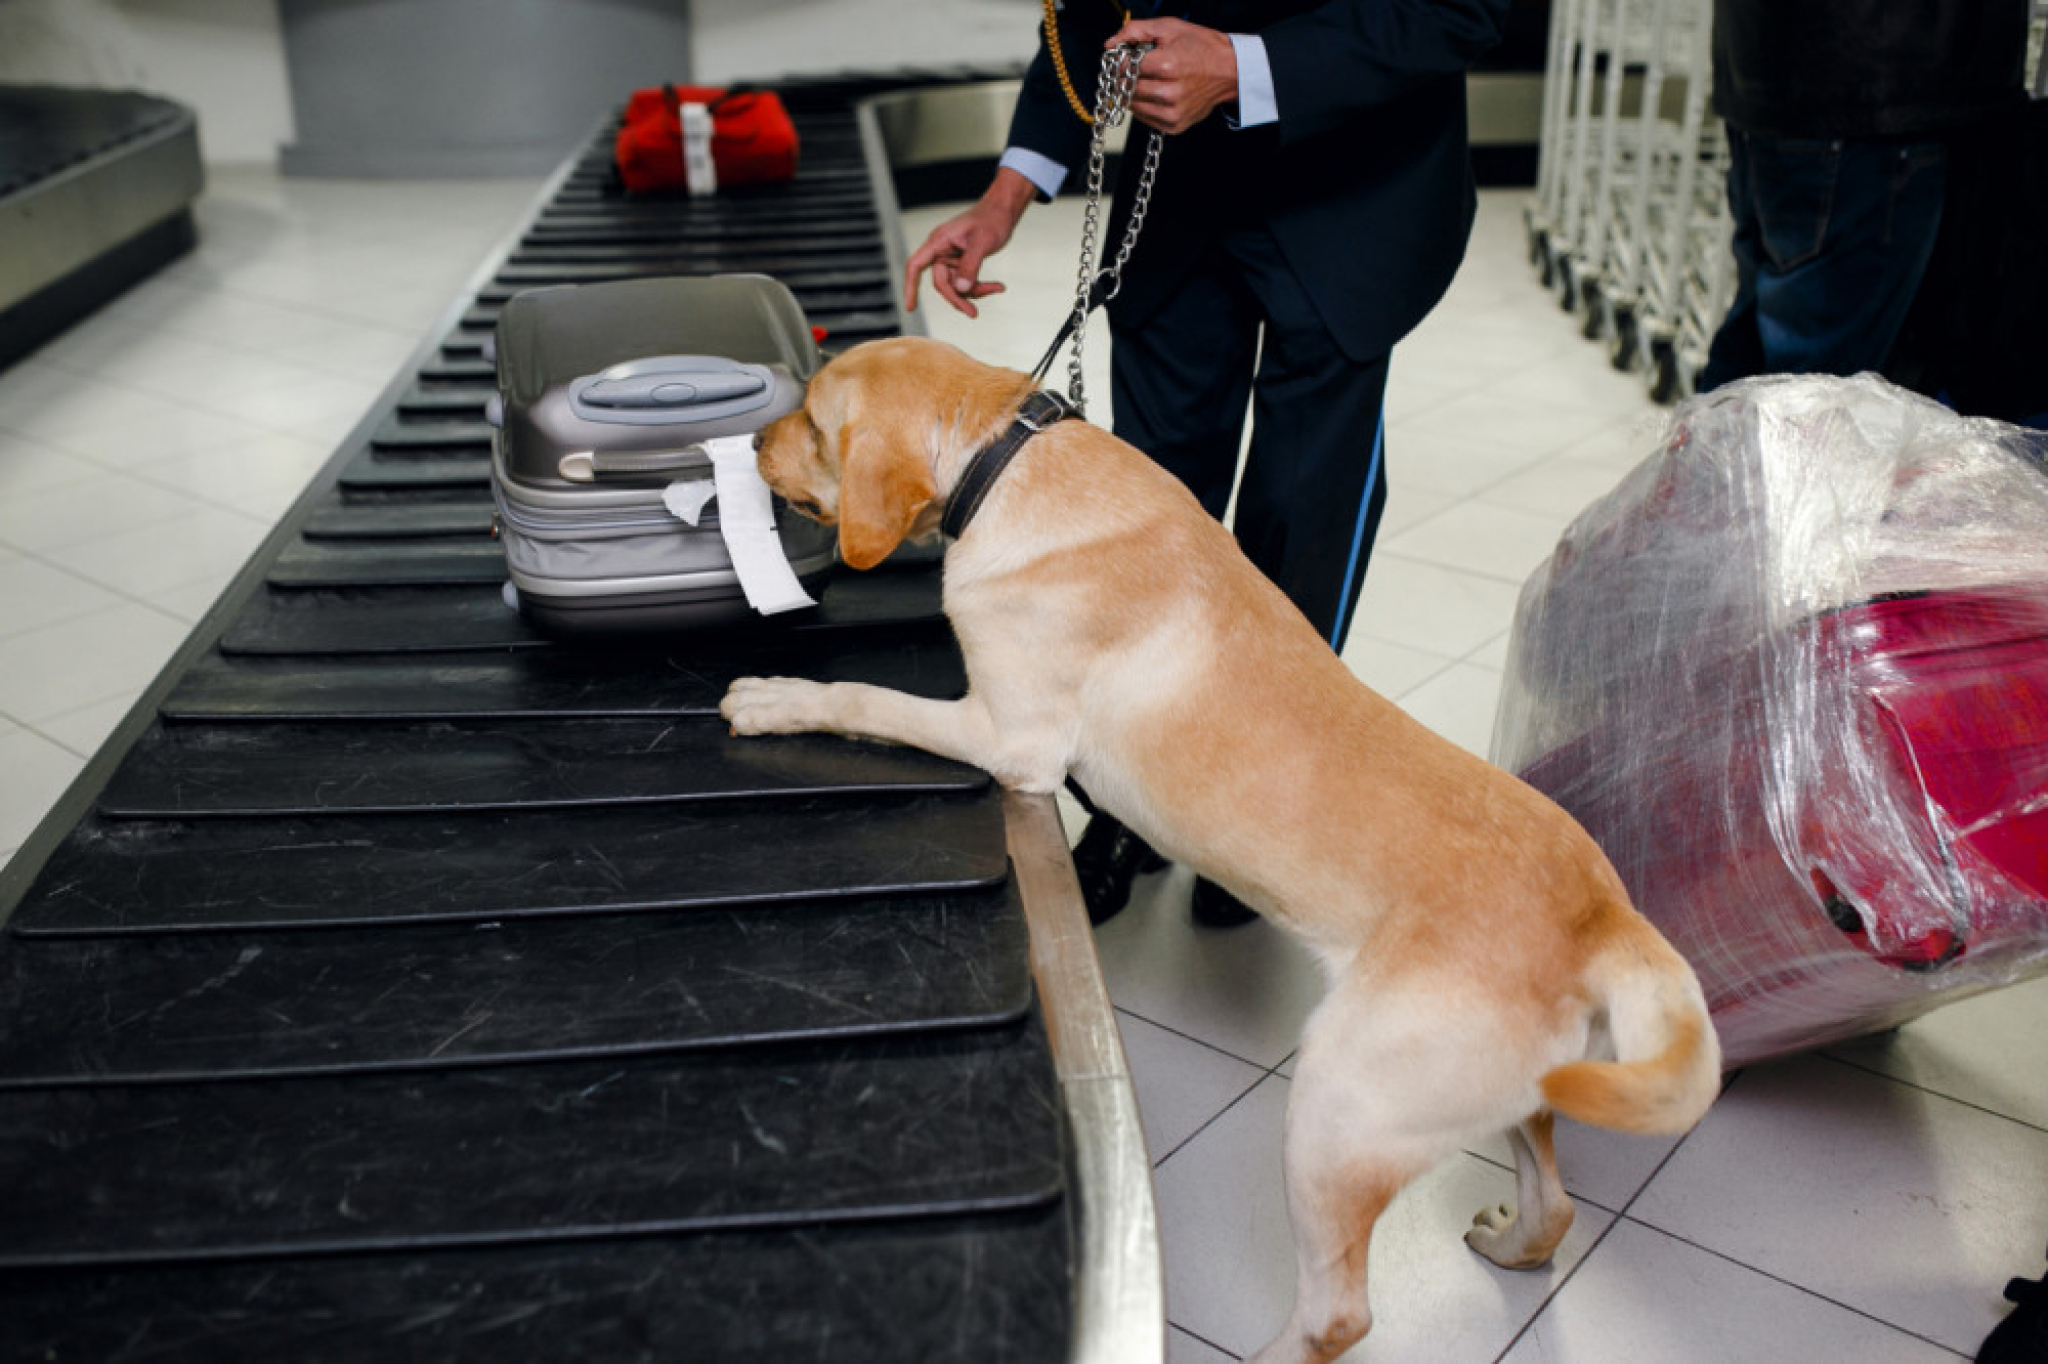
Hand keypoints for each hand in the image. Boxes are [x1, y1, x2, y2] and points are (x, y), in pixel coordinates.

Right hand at [903, 169, 1035, 317]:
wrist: (1003, 211)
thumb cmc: (991, 219)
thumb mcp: (982, 242)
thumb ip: (970, 266)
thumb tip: (960, 290)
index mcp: (938, 242)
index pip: (916, 266)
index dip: (910, 287)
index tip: (910, 308)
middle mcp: (941, 251)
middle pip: (941, 283)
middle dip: (957, 299)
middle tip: (973, 314)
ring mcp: (951, 258)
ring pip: (956, 286)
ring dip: (974, 293)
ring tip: (997, 288)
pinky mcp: (962, 263)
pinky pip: (966, 282)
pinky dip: (980, 286)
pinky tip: (998, 286)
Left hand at [1109, 18, 1238, 135]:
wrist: (1230, 71)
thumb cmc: (1202, 47)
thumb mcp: (1170, 28)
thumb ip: (1136, 31)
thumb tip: (1110, 44)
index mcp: (1169, 66)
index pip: (1125, 68)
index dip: (1120, 61)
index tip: (1123, 57)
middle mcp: (1171, 93)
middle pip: (1127, 89)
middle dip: (1125, 78)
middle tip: (1132, 69)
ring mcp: (1174, 112)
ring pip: (1133, 106)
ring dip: (1132, 93)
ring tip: (1146, 80)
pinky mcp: (1176, 125)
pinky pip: (1145, 119)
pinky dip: (1144, 107)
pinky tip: (1155, 93)